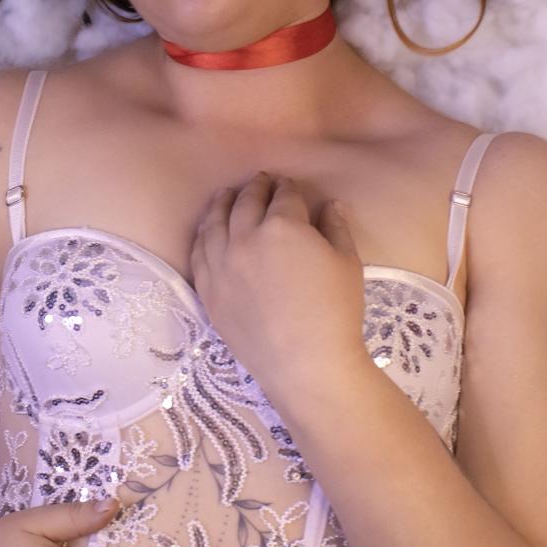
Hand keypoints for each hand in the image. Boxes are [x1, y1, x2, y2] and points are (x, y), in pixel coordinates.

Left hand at [189, 172, 364, 407]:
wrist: (304, 364)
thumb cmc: (334, 313)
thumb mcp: (347, 263)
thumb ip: (336, 227)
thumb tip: (329, 205)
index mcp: (282, 226)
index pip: (284, 196)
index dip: (288, 187)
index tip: (288, 185)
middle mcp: (244, 237)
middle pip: (246, 202)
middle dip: (256, 188)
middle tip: (261, 182)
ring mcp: (220, 263)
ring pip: (215, 221)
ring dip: (223, 203)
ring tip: (227, 195)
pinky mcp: (207, 288)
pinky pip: (198, 251)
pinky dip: (203, 233)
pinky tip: (208, 229)